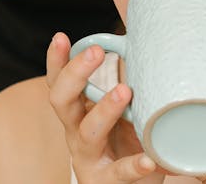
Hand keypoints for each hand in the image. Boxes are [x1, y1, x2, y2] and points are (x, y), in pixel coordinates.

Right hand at [46, 32, 158, 182]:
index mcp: (79, 111)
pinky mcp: (107, 182)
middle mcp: (76, 132)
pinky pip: (119, 173)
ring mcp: (89, 158)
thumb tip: (142, 42)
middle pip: (62, 101)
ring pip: (87, 132)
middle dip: (76, 74)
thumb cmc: (127, 141)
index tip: (61, 36)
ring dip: (104, 110)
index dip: (56, 60)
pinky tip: (148, 157)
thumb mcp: (124, 110)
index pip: (60, 82)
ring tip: (125, 91)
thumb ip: (126, 83)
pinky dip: (134, 165)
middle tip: (96, 53)